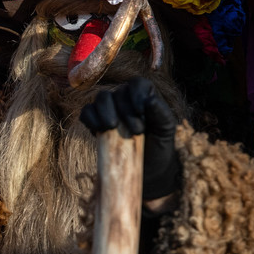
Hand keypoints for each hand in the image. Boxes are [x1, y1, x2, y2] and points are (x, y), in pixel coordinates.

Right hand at [80, 77, 181, 200]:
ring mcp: (109, 110)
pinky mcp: (96, 122)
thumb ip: (161, 113)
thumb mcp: (166, 131)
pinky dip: (90, 118)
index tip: (141, 111)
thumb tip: (150, 100)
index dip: (137, 93)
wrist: (149, 170)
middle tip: (137, 130)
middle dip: (124, 110)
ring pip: (101, 99)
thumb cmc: (159, 147)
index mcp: (144, 96)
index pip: (137, 83)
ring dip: (105, 111)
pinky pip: (87, 112)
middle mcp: (125, 99)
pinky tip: (99, 129)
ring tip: (112, 127)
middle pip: (117, 92)